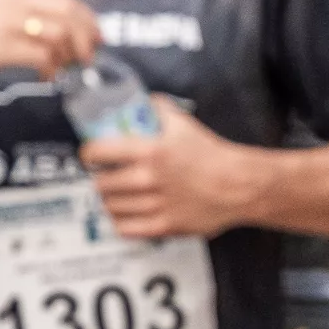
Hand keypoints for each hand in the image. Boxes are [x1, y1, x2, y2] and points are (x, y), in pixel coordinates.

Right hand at [0, 0, 99, 82]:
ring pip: (60, 37)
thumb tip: (70, 33)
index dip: (89, 22)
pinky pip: (43, 57)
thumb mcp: (1, 12)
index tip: (98, 39)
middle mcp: (18, 2)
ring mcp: (10, 24)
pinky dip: (51, 70)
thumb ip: (31, 15)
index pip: (68, 2)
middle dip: (86, 40)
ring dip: (68, 58)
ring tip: (62, 69)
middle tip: (87, 59)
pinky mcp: (4, 47)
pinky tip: (45, 77)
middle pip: (70, 17)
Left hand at [80, 98, 257, 239]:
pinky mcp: (164, 226)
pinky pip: (125, 228)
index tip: (90, 156)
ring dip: (110, 200)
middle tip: (105, 177)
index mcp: (149, 151)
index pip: (97, 152)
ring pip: (110, 207)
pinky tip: (125, 214)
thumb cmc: (211, 155)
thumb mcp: (183, 123)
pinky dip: (120, 222)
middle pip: (100, 184)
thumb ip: (158, 108)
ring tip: (116, 195)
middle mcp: (148, 179)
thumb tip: (140, 99)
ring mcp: (155, 205)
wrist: (239, 185)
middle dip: (100, 179)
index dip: (89, 154)